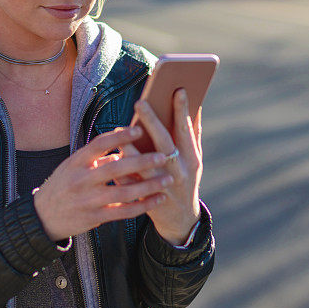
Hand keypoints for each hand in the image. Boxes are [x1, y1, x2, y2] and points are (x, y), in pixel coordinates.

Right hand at [32, 127, 173, 241]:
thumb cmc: (62, 185)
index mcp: (77, 162)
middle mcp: (82, 180)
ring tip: (168, 179)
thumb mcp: (72, 166)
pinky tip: (157, 199)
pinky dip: (142, 205)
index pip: (99, 144)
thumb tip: (123, 150)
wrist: (42, 217)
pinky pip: (124, 211)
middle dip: (142, 161)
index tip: (139, 128)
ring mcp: (89, 200)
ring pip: (124, 192)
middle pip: (116, 168)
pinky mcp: (95, 217)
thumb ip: (97, 158)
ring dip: (149, 185)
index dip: (120, 136)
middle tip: (164, 155)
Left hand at [117, 88, 202, 245]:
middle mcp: (178, 170)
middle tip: (141, 102)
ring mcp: (162, 185)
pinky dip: (121, 171)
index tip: (177, 89)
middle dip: (152, 122)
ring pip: (144, 165)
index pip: (186, 130)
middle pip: (164, 143)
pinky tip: (113, 157)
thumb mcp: (194, 159)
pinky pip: (130, 182)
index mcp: (191, 158)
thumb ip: (193, 134)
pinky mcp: (147, 198)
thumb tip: (195, 105)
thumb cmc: (186, 178)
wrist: (180, 218)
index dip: (182, 110)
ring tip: (119, 130)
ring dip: (131, 148)